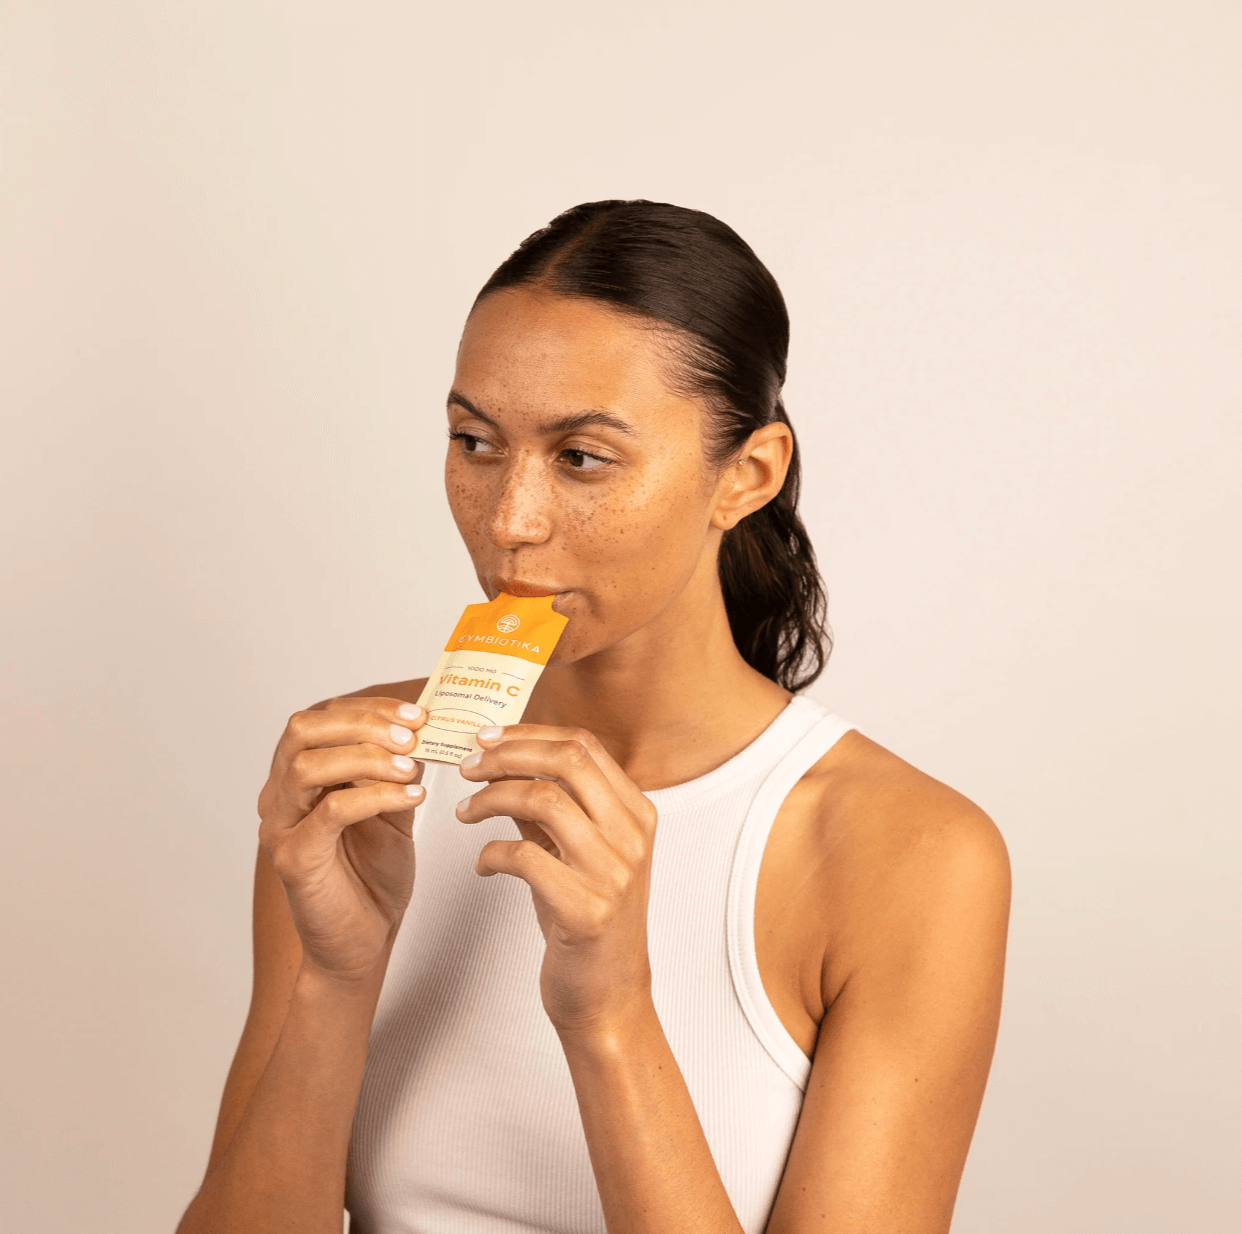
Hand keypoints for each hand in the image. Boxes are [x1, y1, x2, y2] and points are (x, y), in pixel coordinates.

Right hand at [257, 696, 427, 983]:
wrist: (361, 943)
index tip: (416, 713)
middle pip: (303, 731)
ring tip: (412, 766)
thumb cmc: (371, 877)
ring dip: (367, 757)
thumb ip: (398, 770)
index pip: (321, 718)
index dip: (369, 709)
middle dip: (362, 723)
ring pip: (307, 767)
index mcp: (298, 778)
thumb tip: (423, 729)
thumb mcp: (392, 810)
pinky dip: (374, 797)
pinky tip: (411, 797)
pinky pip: (330, 813)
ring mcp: (280, 828)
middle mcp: (279, 797)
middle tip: (412, 733)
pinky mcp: (294, 860)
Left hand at [455, 724, 658, 1034]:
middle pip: (567, 760)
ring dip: (491, 799)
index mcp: (637, 813)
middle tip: (469, 766)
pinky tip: (483, 866)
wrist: (608, 997)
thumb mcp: (576, 853)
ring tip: (465, 812)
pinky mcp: (587, 909)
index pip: (583, 746)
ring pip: (544, 799)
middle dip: (507, 755)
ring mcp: (614, 872)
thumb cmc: (588, 921)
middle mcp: (632, 836)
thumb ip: (549, 806)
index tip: (487, 739)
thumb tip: (502, 760)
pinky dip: (491, 854)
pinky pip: (524, 858)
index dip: (529, 734)